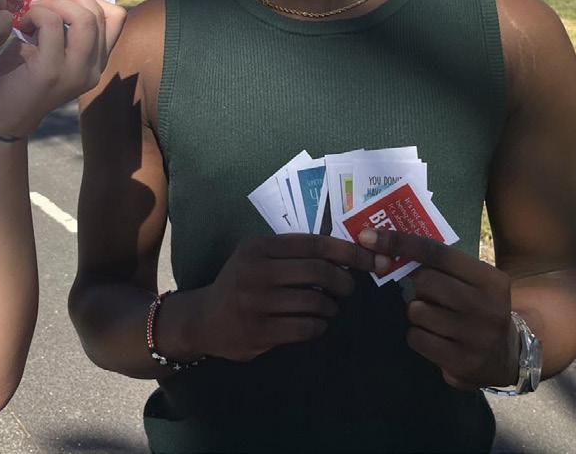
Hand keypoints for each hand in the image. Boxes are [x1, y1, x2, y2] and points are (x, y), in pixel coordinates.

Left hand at [0, 0, 125, 137]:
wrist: (0, 117)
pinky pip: (51, 26)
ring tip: (31, 10)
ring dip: (52, 3)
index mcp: (97, 60)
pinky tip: (21, 26)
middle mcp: (94, 68)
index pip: (116, 16)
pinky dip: (35, 16)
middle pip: (98, 11)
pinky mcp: (52, 73)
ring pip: (83, 17)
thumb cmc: (19, 76)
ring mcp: (76, 73)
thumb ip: (60, 23)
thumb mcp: (47, 45)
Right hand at [196, 234, 374, 362]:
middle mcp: (255, 272)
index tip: (370, 259)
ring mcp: (257, 303)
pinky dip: (319, 326)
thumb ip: (293, 253)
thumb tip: (346, 254)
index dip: (347, 251)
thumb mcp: (258, 258)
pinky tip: (315, 324)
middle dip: (343, 281)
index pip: (313, 244)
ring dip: (331, 307)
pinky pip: (306, 328)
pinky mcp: (260, 331)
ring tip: (328, 307)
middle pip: (318, 272)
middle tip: (348, 288)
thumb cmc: (241, 283)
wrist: (205, 320)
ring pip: (315, 302)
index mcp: (257, 248)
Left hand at [358, 228, 516, 389]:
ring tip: (436, 319)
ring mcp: (477, 336)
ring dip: (416, 313)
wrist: (506, 357)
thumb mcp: (471, 282)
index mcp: (490, 280)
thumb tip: (384, 247)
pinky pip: (416, 338)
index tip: (367, 236)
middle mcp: (488, 306)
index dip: (399, 242)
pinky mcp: (464, 361)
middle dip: (415, 286)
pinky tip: (436, 339)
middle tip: (427, 295)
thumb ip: (439, 265)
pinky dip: (417, 336)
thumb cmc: (476, 308)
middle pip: (424, 281)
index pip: (436, 252)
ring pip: (416, 311)